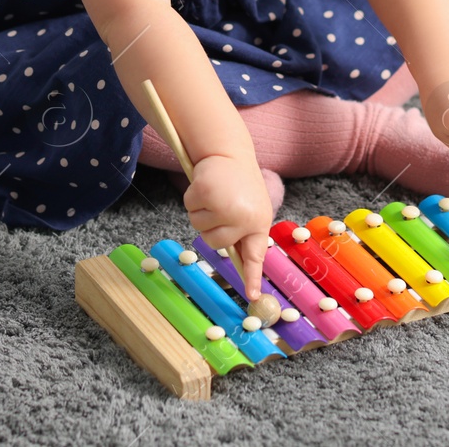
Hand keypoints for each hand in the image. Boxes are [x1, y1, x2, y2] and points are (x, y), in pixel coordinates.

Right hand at [182, 152, 273, 301]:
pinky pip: (190, 208)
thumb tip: (238, 257)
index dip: (252, 277)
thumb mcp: (250, 207)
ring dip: (201, 211)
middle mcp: (244, 216)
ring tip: (215, 194)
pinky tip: (205, 186)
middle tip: (219, 206)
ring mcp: (225, 205)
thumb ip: (244, 231)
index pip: (255, 256)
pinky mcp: (206, 193)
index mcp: (259, 222)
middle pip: (215, 242)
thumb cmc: (238, 183)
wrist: (228, 151)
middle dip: (211, 227)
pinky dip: (192, 198)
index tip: (253, 297)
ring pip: (199, 226)